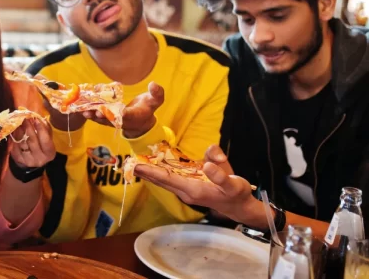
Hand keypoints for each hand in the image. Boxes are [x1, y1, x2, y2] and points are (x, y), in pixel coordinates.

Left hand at [9, 117, 55, 168]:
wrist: (34, 160)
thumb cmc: (42, 145)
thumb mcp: (48, 138)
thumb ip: (45, 128)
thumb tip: (37, 117)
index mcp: (49, 153)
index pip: (45, 140)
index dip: (41, 129)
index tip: (35, 119)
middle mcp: (39, 158)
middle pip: (32, 141)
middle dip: (28, 128)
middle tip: (24, 118)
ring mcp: (28, 160)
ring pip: (22, 143)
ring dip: (19, 131)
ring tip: (18, 122)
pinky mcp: (18, 159)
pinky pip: (14, 146)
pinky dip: (13, 137)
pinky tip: (14, 130)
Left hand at [82, 82, 163, 138]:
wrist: (141, 122)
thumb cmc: (148, 108)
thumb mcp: (155, 101)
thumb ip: (157, 93)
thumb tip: (154, 84)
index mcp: (135, 116)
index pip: (129, 115)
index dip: (123, 114)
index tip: (120, 112)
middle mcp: (122, 120)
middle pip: (112, 119)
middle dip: (104, 116)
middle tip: (96, 112)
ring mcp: (113, 121)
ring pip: (102, 120)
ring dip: (93, 116)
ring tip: (84, 111)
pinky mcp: (107, 120)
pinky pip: (98, 117)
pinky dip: (90, 113)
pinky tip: (81, 108)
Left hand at [132, 145, 260, 225]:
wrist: (239, 205)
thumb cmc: (236, 193)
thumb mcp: (234, 183)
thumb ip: (220, 173)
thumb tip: (207, 163)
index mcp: (194, 189)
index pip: (168, 179)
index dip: (152, 172)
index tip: (138, 166)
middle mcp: (186, 192)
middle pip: (162, 181)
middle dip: (146, 172)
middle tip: (129, 163)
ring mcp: (186, 191)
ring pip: (164, 181)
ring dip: (150, 173)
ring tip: (136, 163)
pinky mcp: (188, 188)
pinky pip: (170, 180)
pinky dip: (160, 173)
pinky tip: (152, 167)